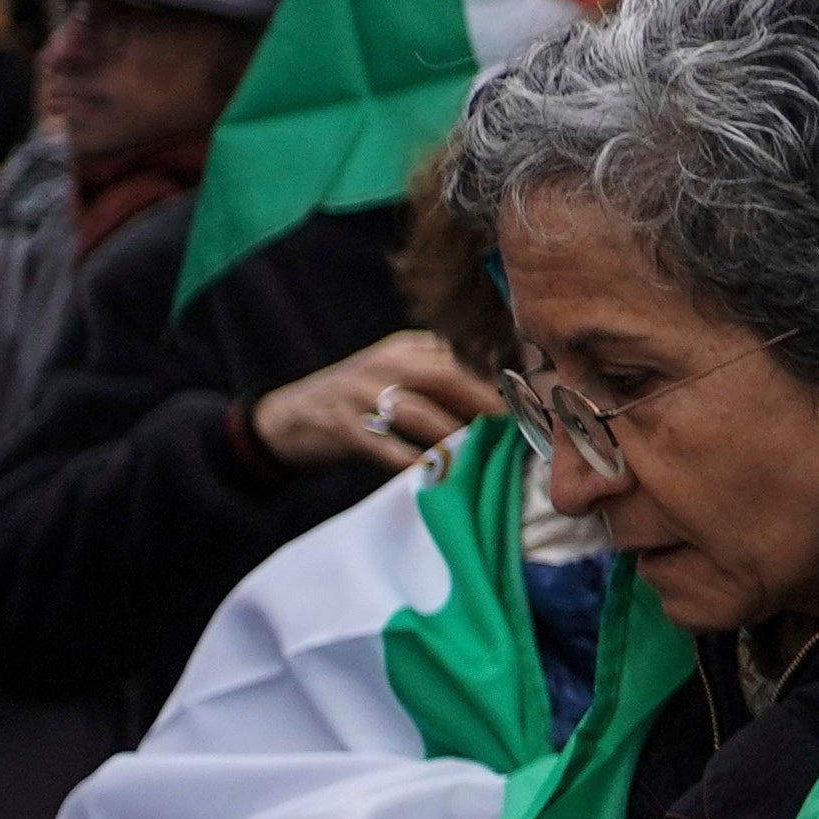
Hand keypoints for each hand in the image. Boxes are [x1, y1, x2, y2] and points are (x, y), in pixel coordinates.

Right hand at [248, 333, 498, 477]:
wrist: (287, 417)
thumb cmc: (361, 400)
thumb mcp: (398, 374)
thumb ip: (444, 377)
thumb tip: (506, 398)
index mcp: (406, 347)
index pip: (461, 353)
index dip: (499, 374)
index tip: (530, 396)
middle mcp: (384, 364)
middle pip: (446, 376)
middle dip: (487, 401)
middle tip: (516, 426)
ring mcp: (359, 393)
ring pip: (417, 411)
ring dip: (454, 433)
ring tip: (483, 450)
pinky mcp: (339, 425)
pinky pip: (381, 444)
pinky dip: (409, 458)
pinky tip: (433, 470)